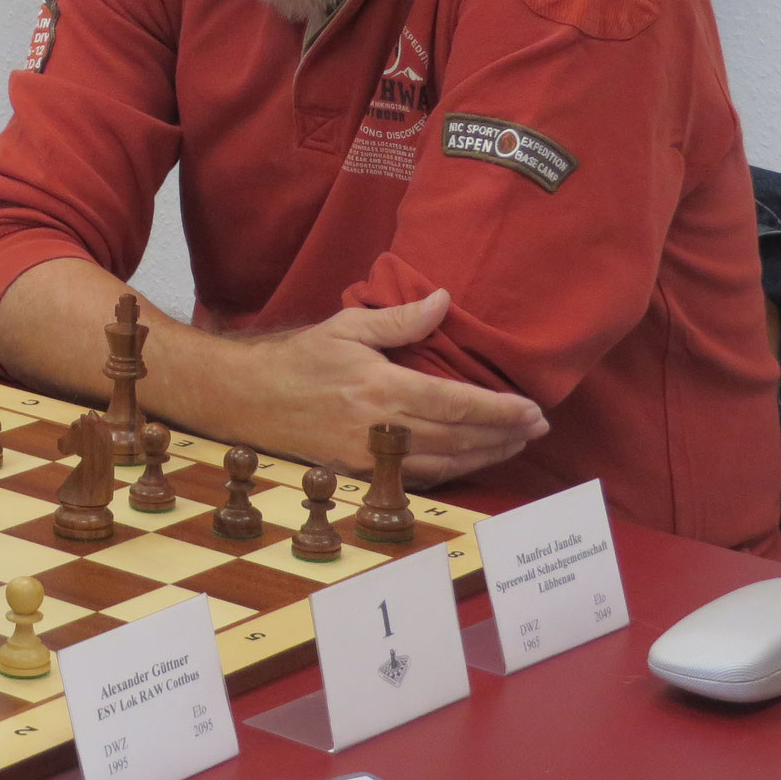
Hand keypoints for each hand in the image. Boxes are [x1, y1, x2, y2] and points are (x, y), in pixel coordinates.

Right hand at [226, 290, 548, 484]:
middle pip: (458, 439)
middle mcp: (378, 428)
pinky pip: (414, 478)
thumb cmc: (295, 360)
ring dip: (484, 457)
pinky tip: (467, 461)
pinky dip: (449, 472)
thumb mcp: (345, 327)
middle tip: (537, 428)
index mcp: (379, 388)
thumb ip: (398, 320)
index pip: (455, 403)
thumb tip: (443, 301)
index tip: (532, 410)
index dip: (499, 411)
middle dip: (503, 435)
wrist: (244, 399)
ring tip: (512, 444)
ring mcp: (367, 457)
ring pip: (442, 464)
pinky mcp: (356, 474)